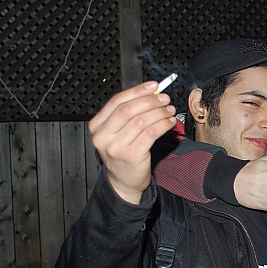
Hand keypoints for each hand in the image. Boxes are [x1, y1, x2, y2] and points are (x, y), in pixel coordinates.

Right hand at [89, 81, 176, 203]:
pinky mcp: (131, 155)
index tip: (153, 86)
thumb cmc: (123, 153)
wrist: (123, 181)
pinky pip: (151, 134)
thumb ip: (129, 113)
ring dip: (159, 113)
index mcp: (97, 126)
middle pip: (129, 110)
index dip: (137, 91)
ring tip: (170, 111)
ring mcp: (116, 147)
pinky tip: (169, 122)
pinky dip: (163, 125)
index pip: (117, 101)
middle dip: (150, 101)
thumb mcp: (118, 132)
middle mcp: (103, 136)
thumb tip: (151, 93)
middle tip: (165, 99)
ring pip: (142, 121)